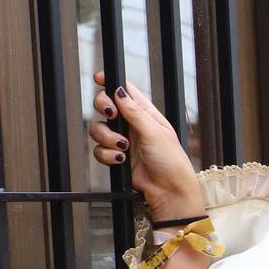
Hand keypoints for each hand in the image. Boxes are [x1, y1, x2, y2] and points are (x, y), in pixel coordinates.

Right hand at [86, 72, 204, 220]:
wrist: (168, 190)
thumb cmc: (171, 161)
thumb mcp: (155, 131)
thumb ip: (134, 112)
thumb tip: (119, 91)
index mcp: (144, 112)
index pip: (124, 90)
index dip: (110, 81)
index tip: (99, 78)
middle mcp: (131, 124)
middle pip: (105, 105)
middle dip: (104, 109)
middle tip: (112, 115)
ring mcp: (122, 140)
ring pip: (98, 129)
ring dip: (107, 138)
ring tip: (123, 148)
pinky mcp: (116, 157)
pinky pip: (99, 150)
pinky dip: (107, 155)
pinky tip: (121, 160)